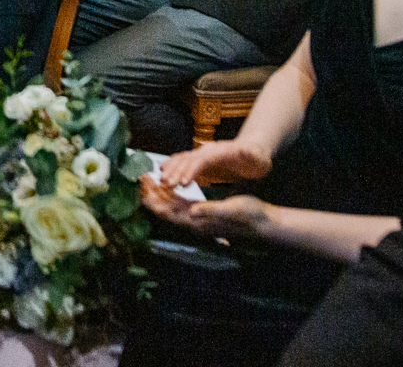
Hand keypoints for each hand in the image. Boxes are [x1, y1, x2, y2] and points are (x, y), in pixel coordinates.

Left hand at [139, 180, 273, 241]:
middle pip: (163, 208)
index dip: (151, 199)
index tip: (140, 185)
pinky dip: (169, 194)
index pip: (167, 211)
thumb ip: (211, 211)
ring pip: (170, 206)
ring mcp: (197, 219)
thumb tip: (192, 212)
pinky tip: (165, 185)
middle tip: (137, 176)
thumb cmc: (251, 216)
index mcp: (198, 221)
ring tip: (146, 179)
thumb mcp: (232, 209)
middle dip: (149, 194)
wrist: (264, 225)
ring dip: (157, 193)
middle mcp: (194, 222)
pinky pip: (180, 204)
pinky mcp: (203, 214)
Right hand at [156, 138, 272, 188]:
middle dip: (176, 172)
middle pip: (188, 159)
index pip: (202, 161)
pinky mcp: (200, 160)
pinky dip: (172, 166)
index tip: (183, 183)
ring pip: (182, 159)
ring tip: (161, 181)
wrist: (253, 152)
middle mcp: (207, 151)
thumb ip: (251, 155)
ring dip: (171, 169)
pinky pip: (183, 162)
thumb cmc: (257, 159)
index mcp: (220, 152)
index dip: (191, 171)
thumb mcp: (258, 158)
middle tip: (166, 185)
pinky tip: (163, 173)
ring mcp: (202, 154)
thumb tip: (246, 150)